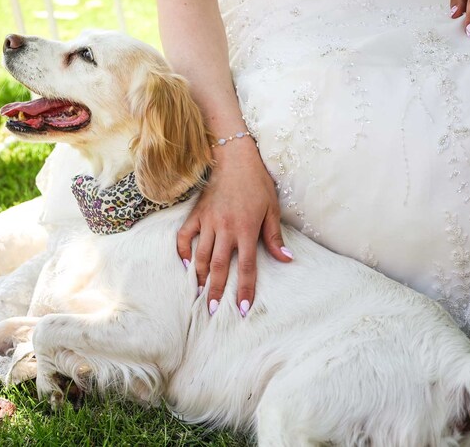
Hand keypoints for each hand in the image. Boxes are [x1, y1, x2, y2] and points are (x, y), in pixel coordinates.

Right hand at [176, 139, 292, 317]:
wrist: (235, 158)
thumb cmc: (257, 183)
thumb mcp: (272, 209)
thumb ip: (275, 237)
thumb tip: (286, 260)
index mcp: (246, 229)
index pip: (247, 267)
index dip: (244, 289)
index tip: (241, 309)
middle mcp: (225, 228)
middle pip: (219, 267)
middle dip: (216, 291)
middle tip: (212, 310)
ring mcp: (208, 221)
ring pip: (200, 256)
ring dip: (199, 277)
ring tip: (198, 294)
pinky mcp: (197, 214)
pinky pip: (185, 236)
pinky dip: (182, 252)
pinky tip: (185, 266)